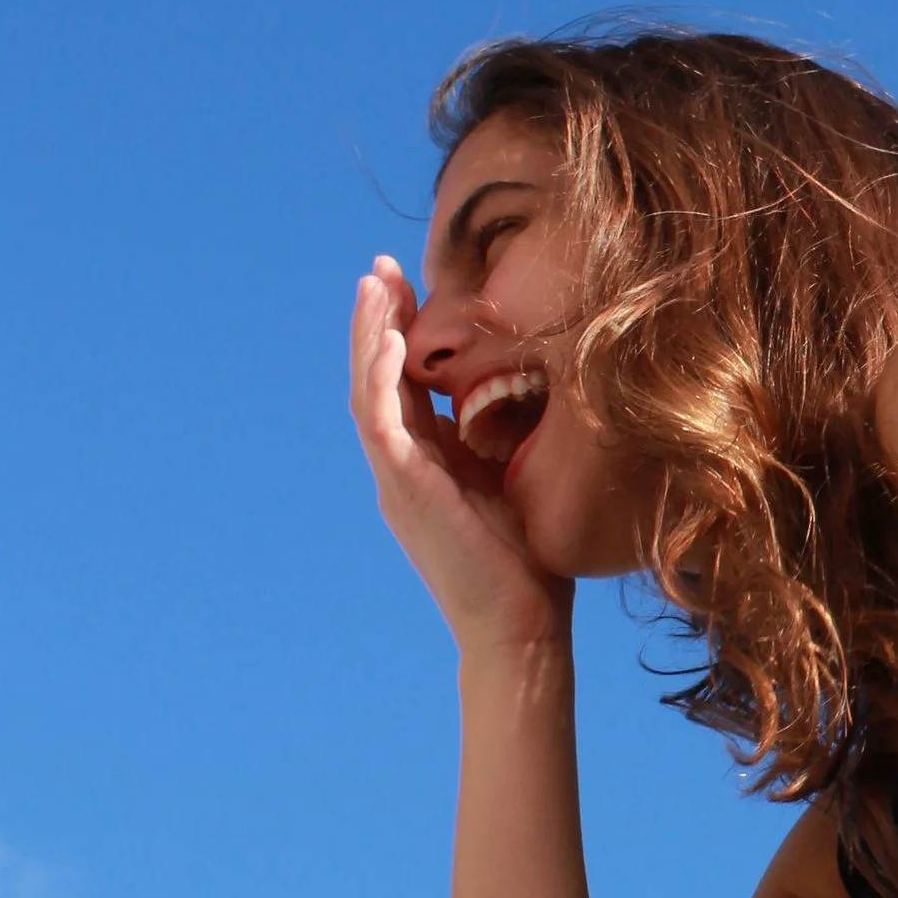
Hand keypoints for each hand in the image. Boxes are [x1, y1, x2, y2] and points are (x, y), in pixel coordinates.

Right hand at [349, 258, 571, 657]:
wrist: (522, 628)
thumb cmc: (527, 564)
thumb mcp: (513, 483)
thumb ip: (503, 442)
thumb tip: (528, 389)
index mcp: (424, 465)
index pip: (401, 386)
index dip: (397, 334)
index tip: (404, 284)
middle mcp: (401, 469)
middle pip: (375, 379)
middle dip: (376, 321)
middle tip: (378, 268)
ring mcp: (398, 481)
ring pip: (369, 393)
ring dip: (370, 337)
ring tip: (374, 286)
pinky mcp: (406, 493)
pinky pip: (382, 425)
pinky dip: (382, 380)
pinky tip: (391, 342)